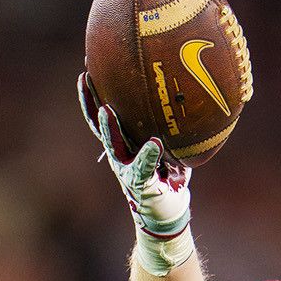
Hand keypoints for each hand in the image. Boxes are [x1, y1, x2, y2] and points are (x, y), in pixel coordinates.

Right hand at [77, 72, 192, 269]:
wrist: (169, 214)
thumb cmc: (170, 179)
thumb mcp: (174, 150)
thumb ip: (176, 129)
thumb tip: (195, 100)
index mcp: (125, 143)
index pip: (106, 113)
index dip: (96, 92)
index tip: (89, 66)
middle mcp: (120, 154)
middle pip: (99, 124)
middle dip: (90, 101)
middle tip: (85, 78)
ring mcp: (126, 169)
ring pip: (112, 145)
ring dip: (109, 127)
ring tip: (107, 110)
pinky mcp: (140, 185)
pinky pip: (142, 167)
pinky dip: (147, 155)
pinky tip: (154, 143)